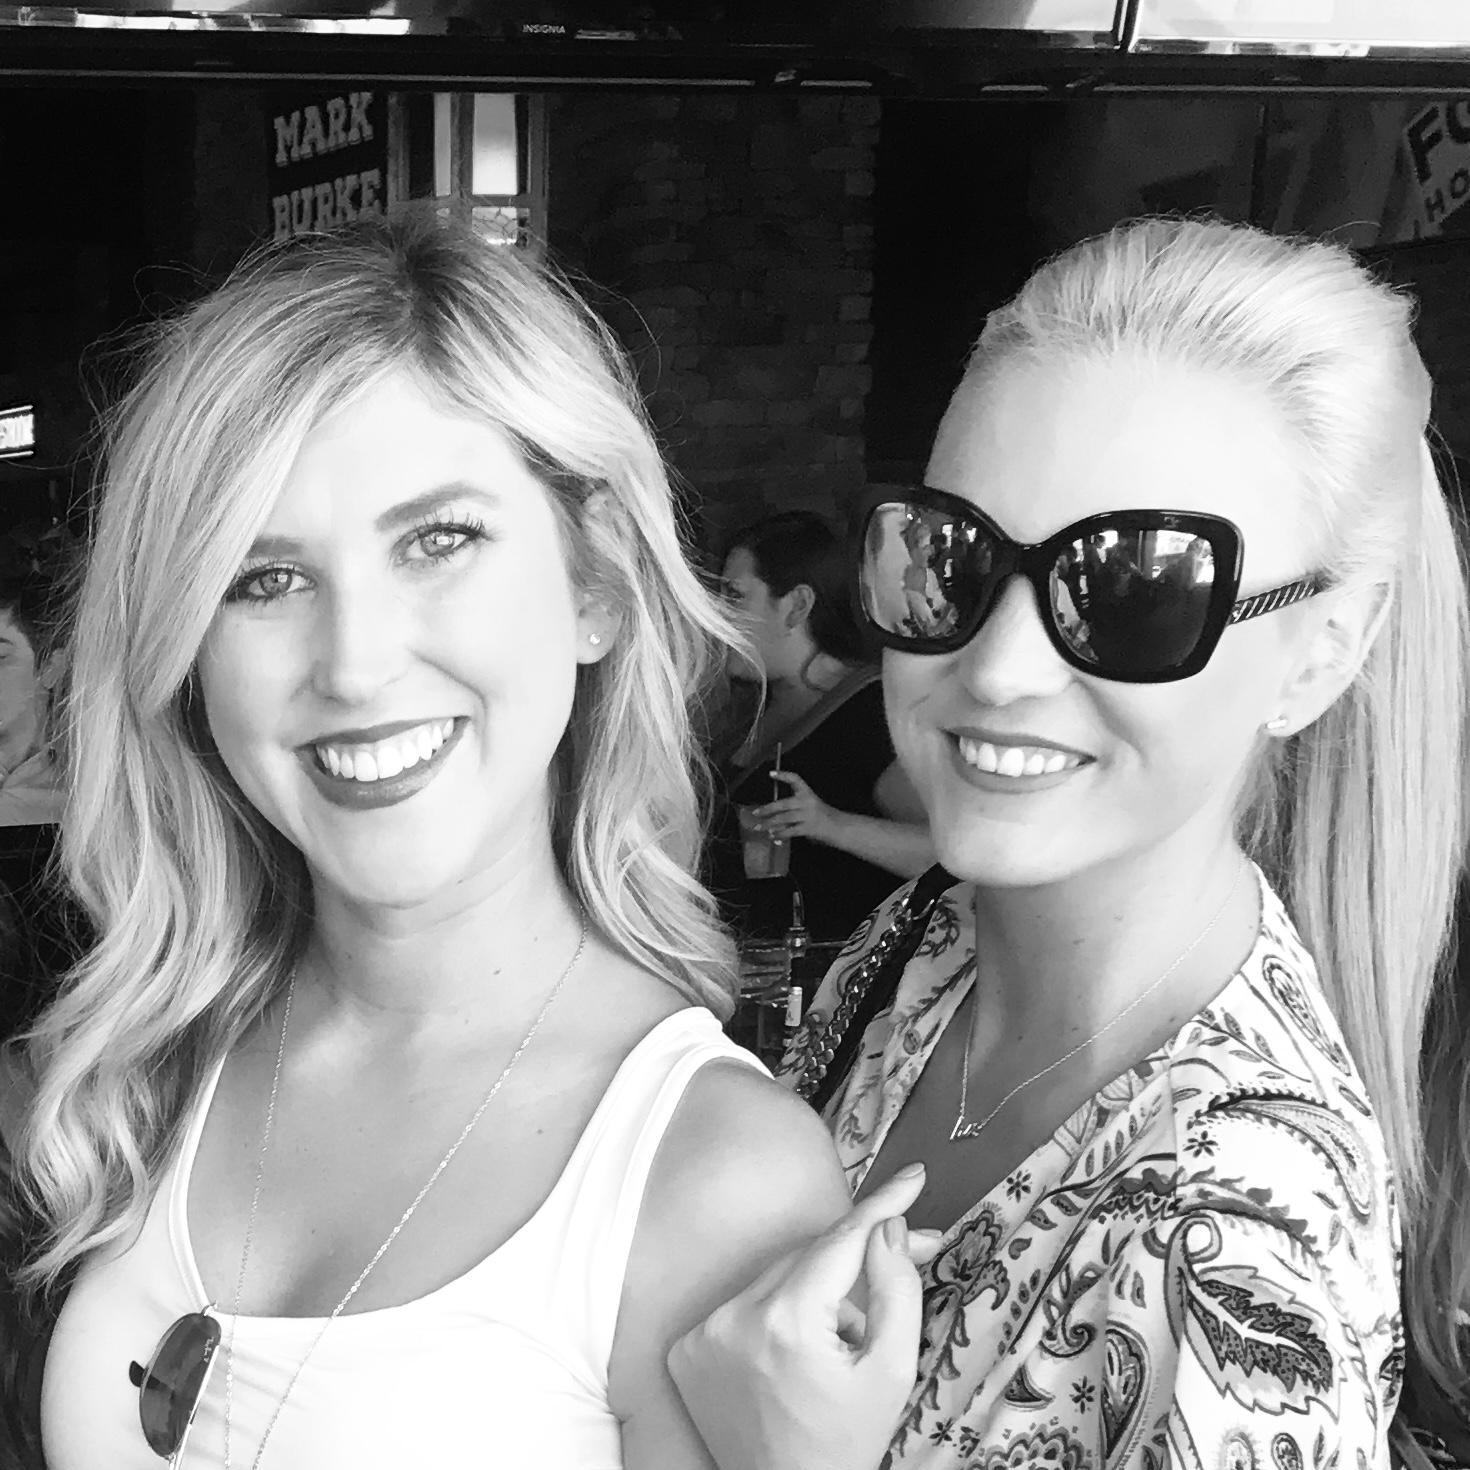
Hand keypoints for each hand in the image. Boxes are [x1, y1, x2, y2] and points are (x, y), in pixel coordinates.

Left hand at [668, 1164, 939, 1469]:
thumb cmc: (844, 1445)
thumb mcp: (891, 1371)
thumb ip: (896, 1290)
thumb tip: (887, 1227)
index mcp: (786, 1321)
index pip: (841, 1240)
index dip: (882, 1205)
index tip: (912, 1177)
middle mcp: (734, 1317)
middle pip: (810, 1256)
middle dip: (857, 1256)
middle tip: (906, 1254)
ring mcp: (703, 1333)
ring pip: (778, 1277)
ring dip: (816, 1291)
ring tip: (844, 1337)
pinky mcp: (686, 1348)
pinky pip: (745, 1304)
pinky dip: (777, 1312)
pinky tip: (800, 1350)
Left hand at [754, 770, 839, 845]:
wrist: (840, 828)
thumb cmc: (823, 817)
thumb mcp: (810, 807)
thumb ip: (793, 810)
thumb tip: (772, 817)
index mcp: (808, 793)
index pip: (795, 779)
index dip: (783, 775)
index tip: (771, 773)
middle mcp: (807, 802)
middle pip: (782, 804)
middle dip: (766, 809)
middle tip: (755, 813)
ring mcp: (807, 815)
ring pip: (783, 819)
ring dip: (769, 824)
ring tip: (759, 828)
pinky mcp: (808, 828)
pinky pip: (789, 831)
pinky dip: (779, 834)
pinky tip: (772, 836)